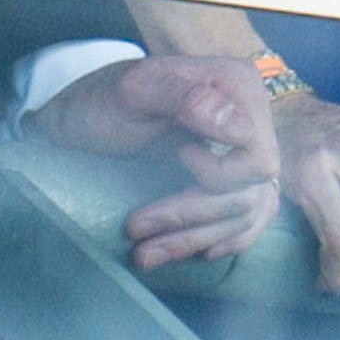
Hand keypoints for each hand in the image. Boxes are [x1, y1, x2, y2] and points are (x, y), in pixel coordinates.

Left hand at [29, 55, 282, 269]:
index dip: (219, 175)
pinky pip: (248, 221)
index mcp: (237, 86)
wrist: (80, 121)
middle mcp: (250, 118)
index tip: (178, 160)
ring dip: (194, 238)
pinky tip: (197, 252)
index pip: (258, 158)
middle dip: (192, 215)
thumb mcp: (134, 92)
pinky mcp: (232, 179)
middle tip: (136, 227)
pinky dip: (223, 239)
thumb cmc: (103, 100)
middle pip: (248, 191)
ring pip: (243, 213)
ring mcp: (243, 151)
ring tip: (144, 253)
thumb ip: (185, 98)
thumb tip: (240, 130)